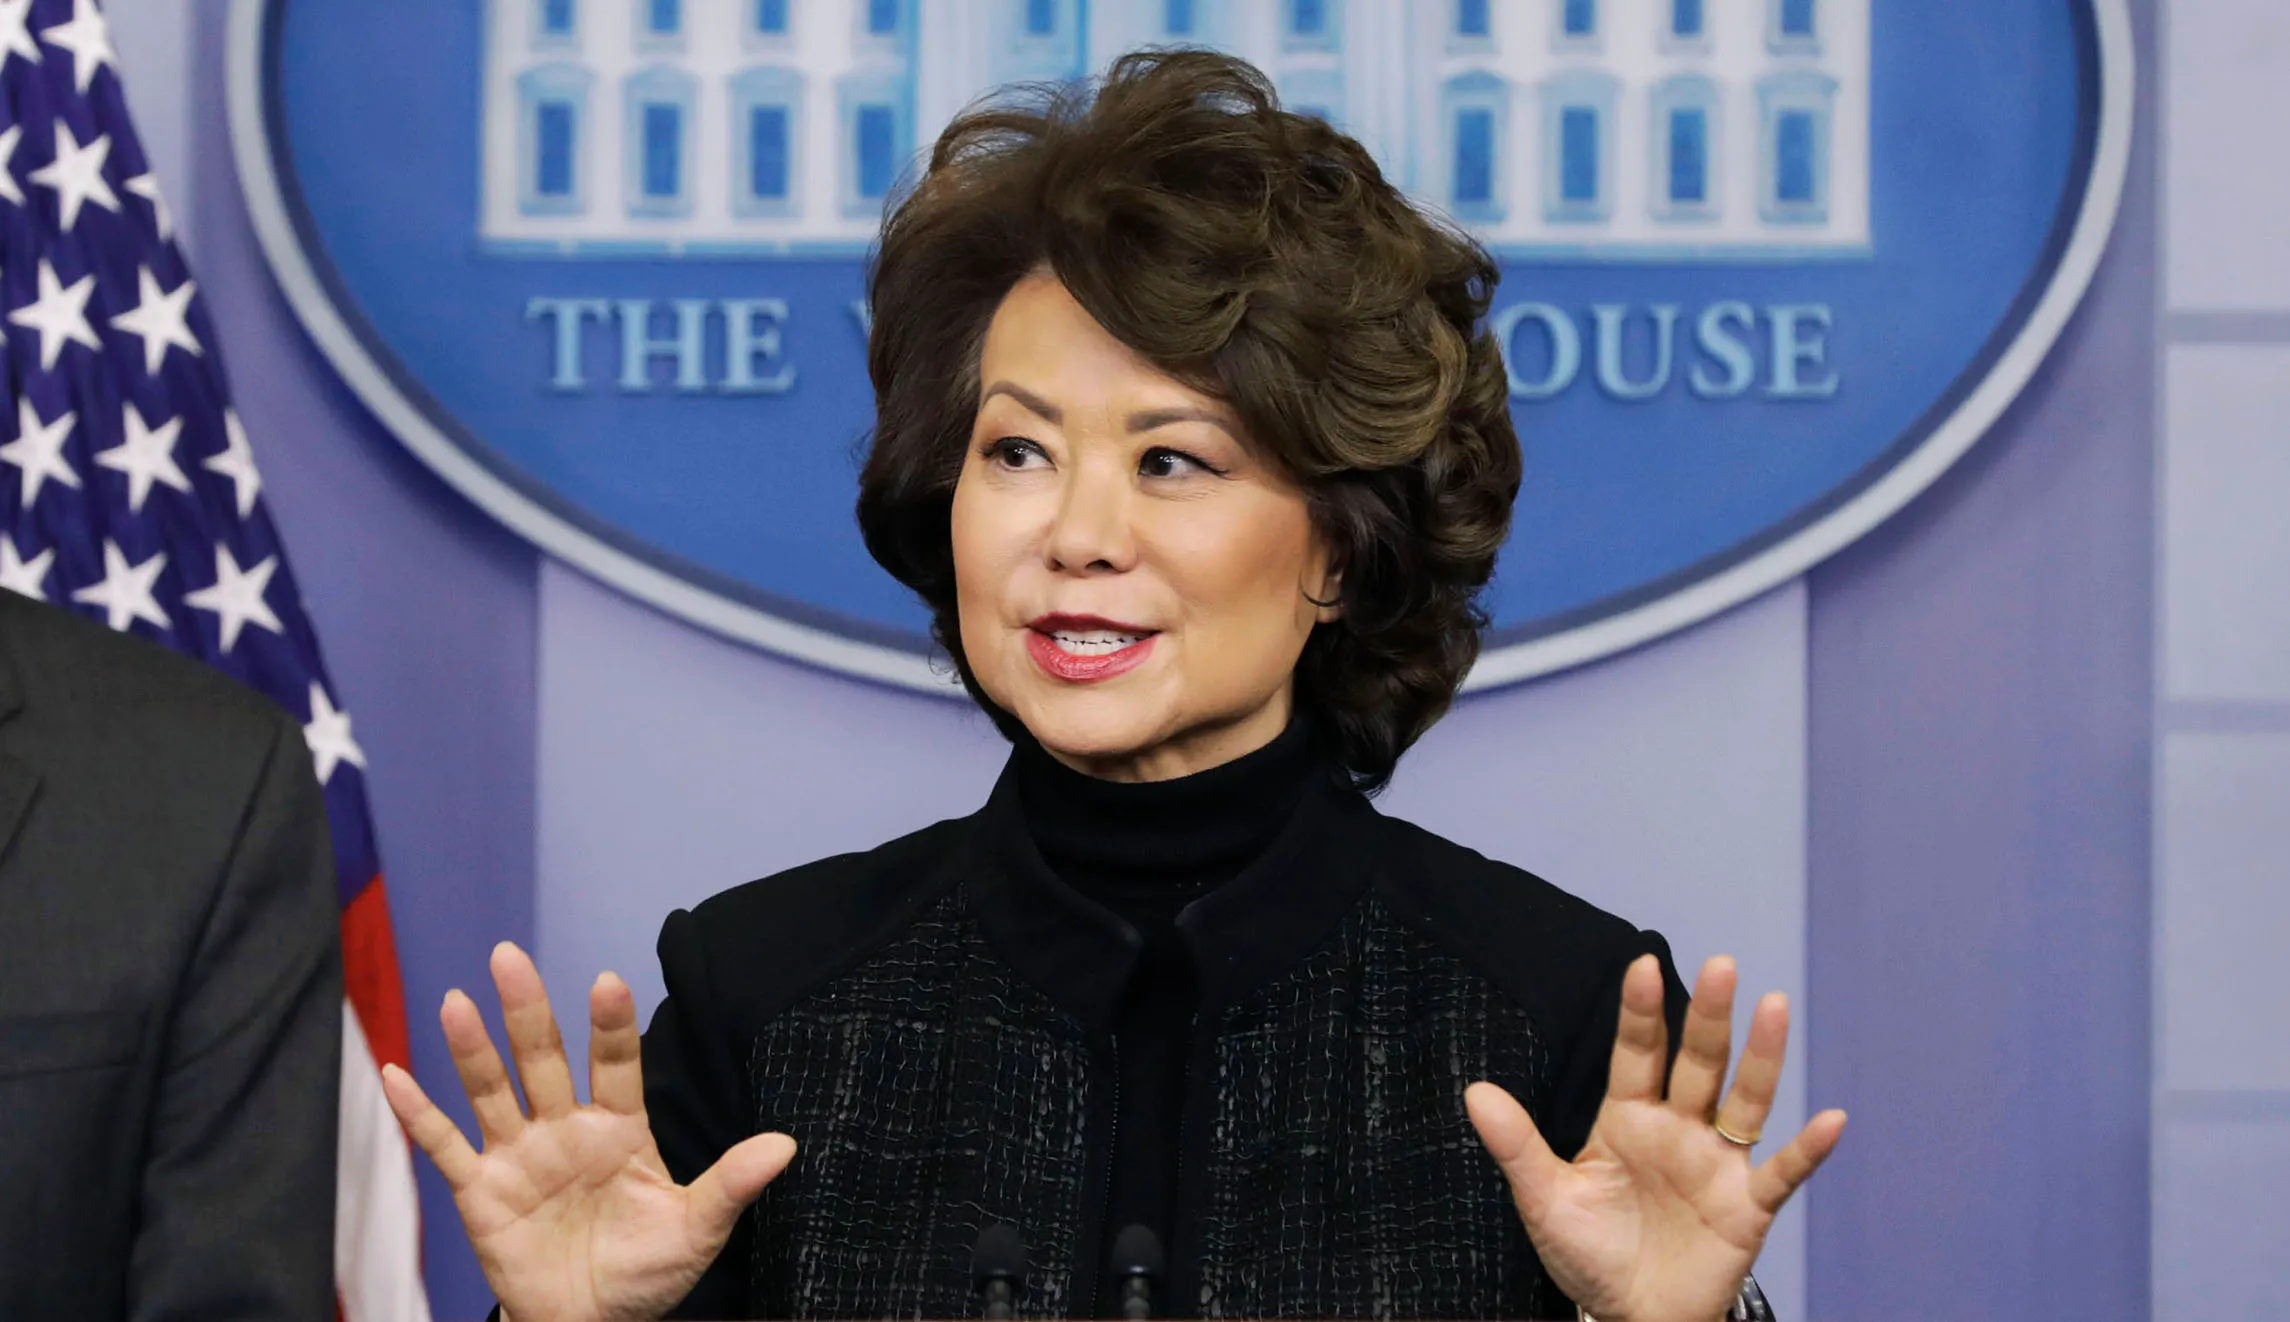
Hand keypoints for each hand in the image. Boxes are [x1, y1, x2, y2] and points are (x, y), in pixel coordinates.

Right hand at [380, 942, 796, 1321]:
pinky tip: (396, 1073)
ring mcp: (520, 1156)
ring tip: (458, 1001)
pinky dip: (418, 1114)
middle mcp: (565, 1130)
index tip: (609, 981)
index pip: (616, 1065)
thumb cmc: (645, 1274)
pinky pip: (444, 1147)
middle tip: (511, 956)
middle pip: (542, 1059)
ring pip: (492, 1091)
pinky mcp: (481, 1192)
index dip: (611, 1026)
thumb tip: (787, 1145)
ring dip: (472, 1049)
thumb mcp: (696, 1231)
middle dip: (527, 1011)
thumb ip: (731, 1184)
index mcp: (620, 1129)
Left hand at [1465, 955, 1844, 1321]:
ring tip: (1773, 1005)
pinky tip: (1832, 1119)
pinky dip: (1808, 1149)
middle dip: (1708, 1017)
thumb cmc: (1587, 1254)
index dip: (1640, 1012)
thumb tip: (1474, 1090)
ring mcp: (1716, 1165)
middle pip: (1698, 1064)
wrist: (1628, 1316)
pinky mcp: (1746, 1208)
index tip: (1642, 963)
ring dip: (1761, 1058)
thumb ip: (1516, 1145)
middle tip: (1721, 965)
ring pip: (1744, 1101)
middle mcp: (1679, 1130)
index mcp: (1628, 1120)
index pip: (1637, 1055)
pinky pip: (1781, 1174)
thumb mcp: (1544, 1199)